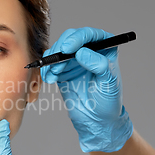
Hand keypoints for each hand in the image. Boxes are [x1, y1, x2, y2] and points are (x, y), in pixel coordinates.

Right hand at [41, 27, 132, 151]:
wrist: (96, 119)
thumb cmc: (108, 101)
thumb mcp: (108, 83)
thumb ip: (99, 65)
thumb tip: (82, 52)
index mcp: (105, 48)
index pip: (90, 35)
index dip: (77, 38)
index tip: (67, 49)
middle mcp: (89, 50)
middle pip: (70, 38)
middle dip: (61, 49)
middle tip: (56, 63)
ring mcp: (74, 59)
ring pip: (58, 48)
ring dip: (52, 60)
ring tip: (53, 75)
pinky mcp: (63, 69)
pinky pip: (50, 62)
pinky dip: (46, 68)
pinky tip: (49, 78)